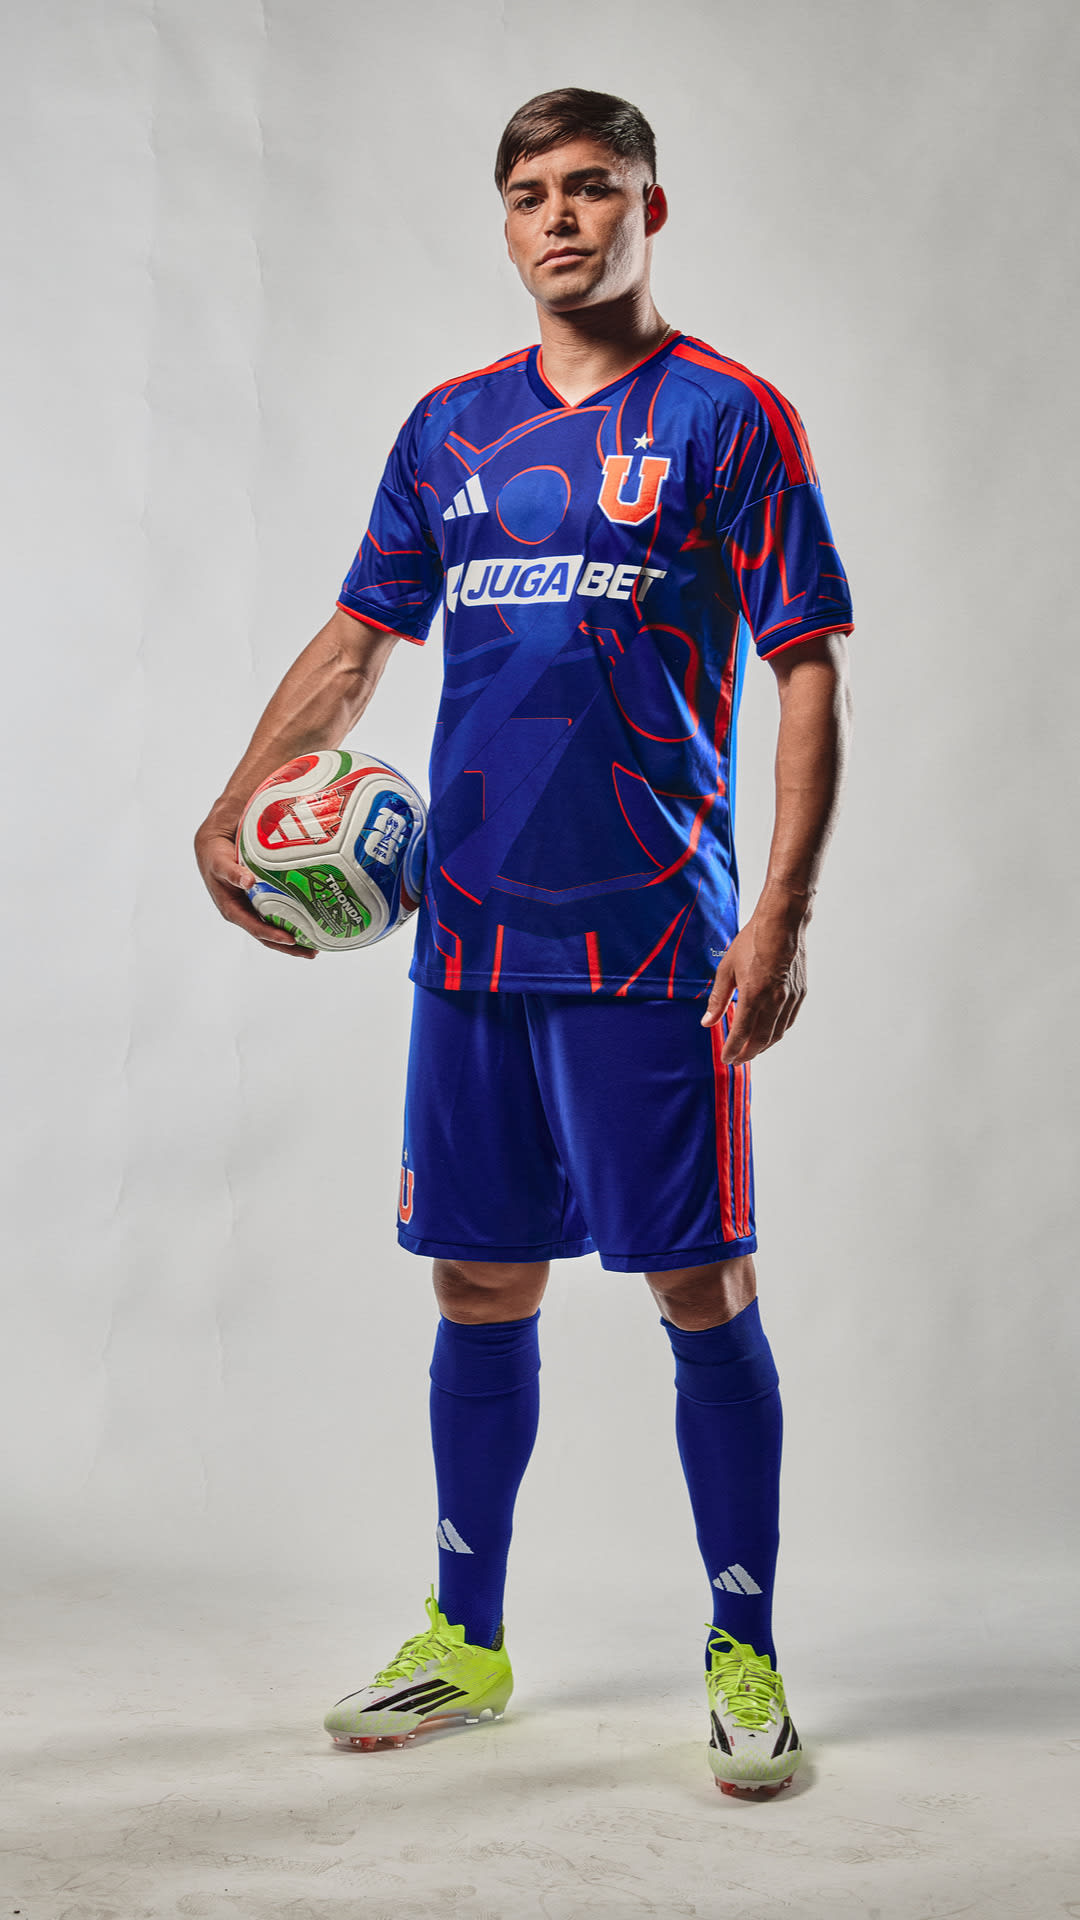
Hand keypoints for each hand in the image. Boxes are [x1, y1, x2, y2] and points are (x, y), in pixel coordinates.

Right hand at [194, 821, 317, 958]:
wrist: (214, 847)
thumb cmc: (215, 858)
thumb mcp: (220, 864)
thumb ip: (233, 873)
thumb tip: (248, 881)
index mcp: (233, 911)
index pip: (255, 929)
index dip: (273, 936)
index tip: (291, 940)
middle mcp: (245, 914)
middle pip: (269, 937)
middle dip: (290, 947)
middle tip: (312, 953)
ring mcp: (253, 909)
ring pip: (275, 928)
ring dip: (295, 938)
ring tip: (317, 945)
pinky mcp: (261, 901)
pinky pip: (279, 913)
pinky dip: (294, 919)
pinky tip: (311, 920)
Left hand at [700, 904, 806, 1063]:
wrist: (782, 923)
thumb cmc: (753, 941)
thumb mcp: (727, 969)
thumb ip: (718, 999)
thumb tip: (707, 1021)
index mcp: (754, 994)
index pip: (742, 1033)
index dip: (733, 1050)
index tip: (726, 1059)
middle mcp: (775, 1000)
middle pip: (761, 1039)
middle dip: (748, 1054)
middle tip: (737, 1060)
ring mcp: (790, 998)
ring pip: (777, 1033)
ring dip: (763, 1046)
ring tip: (750, 1050)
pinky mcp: (799, 993)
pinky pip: (788, 1021)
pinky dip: (777, 1032)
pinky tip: (768, 1033)